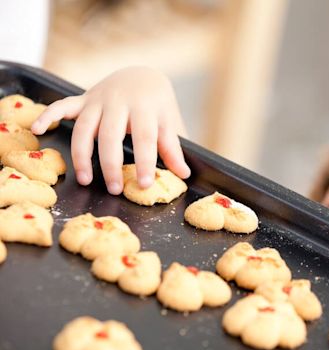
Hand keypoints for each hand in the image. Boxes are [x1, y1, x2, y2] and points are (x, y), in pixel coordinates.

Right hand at [32, 66, 190, 194]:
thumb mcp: (168, 122)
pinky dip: (48, 114)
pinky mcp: (83, 99)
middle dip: (111, 164)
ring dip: (82, 154)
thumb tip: (184, 174)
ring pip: (84, 127)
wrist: (142, 74)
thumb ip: (173, 147)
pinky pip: (62, 105)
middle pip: (111, 135)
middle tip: (115, 189)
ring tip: (85, 179)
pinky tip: (37, 128)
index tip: (145, 184)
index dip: (146, 161)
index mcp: (145, 107)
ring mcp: (98, 99)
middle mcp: (119, 102)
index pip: (146, 137)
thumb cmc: (157, 105)